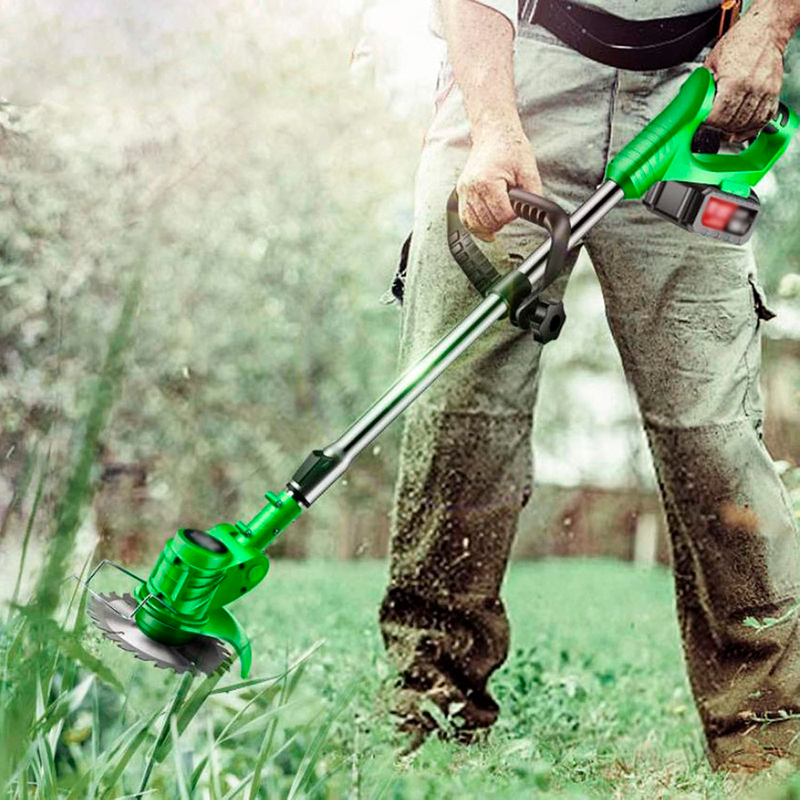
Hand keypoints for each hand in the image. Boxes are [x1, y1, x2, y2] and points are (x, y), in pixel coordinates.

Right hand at [456, 125, 541, 241]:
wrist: (494, 135)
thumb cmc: (510, 149)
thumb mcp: (528, 171)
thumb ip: (533, 194)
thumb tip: (534, 211)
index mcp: (487, 181)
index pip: (502, 214)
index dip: (513, 215)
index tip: (518, 207)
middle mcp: (471, 188)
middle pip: (488, 222)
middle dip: (502, 221)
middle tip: (510, 210)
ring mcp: (464, 191)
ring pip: (475, 224)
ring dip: (489, 226)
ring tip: (499, 219)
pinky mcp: (461, 192)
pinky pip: (465, 219)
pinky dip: (476, 227)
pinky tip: (486, 230)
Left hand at [704, 9, 785, 139]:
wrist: (766, 30)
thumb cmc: (741, 42)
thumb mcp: (712, 62)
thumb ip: (704, 84)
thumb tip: (693, 101)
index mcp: (733, 80)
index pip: (719, 114)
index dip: (709, 122)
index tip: (703, 123)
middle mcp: (751, 87)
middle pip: (733, 121)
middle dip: (720, 128)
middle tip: (713, 128)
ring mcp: (764, 91)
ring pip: (748, 123)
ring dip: (735, 130)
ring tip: (725, 130)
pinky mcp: (773, 92)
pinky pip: (764, 118)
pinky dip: (753, 127)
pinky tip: (744, 130)